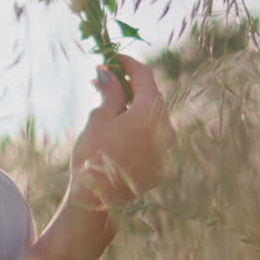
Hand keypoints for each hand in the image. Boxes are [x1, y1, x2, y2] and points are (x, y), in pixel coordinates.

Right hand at [68, 53, 174, 210]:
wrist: (97, 200)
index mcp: (151, 112)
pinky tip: (116, 133)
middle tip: (104, 81)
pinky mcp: (159, 167)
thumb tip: (108, 72)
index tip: (112, 58)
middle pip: (150, 97)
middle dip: (128, 86)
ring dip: (132, 108)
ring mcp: (164, 150)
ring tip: (106, 107)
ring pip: (151, 119)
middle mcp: (165, 129)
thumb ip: (110, 92)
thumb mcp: (99, 118)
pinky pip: (150, 139)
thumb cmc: (94, 155)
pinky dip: (135, 130)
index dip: (128, 63)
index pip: (145, 76)